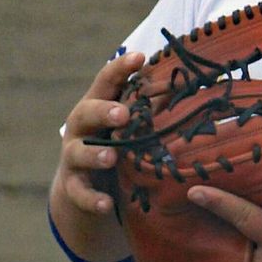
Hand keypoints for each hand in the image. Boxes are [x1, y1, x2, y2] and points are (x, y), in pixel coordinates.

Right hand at [55, 51, 145, 218]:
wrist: (85, 191)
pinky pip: (80, 193)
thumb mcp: (130, 129)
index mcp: (97, 107)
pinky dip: (92, 199)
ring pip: (78, 152)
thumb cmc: (118, 148)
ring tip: (110, 157)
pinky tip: (106, 204)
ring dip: (94, 154)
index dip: (120, 68)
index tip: (139, 57)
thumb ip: (148, 111)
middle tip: (122, 114)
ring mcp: (73, 158)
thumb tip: (188, 87)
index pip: (106, 82)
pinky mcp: (73, 188)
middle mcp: (81, 128)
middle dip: (103, 112)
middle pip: (85, 112)